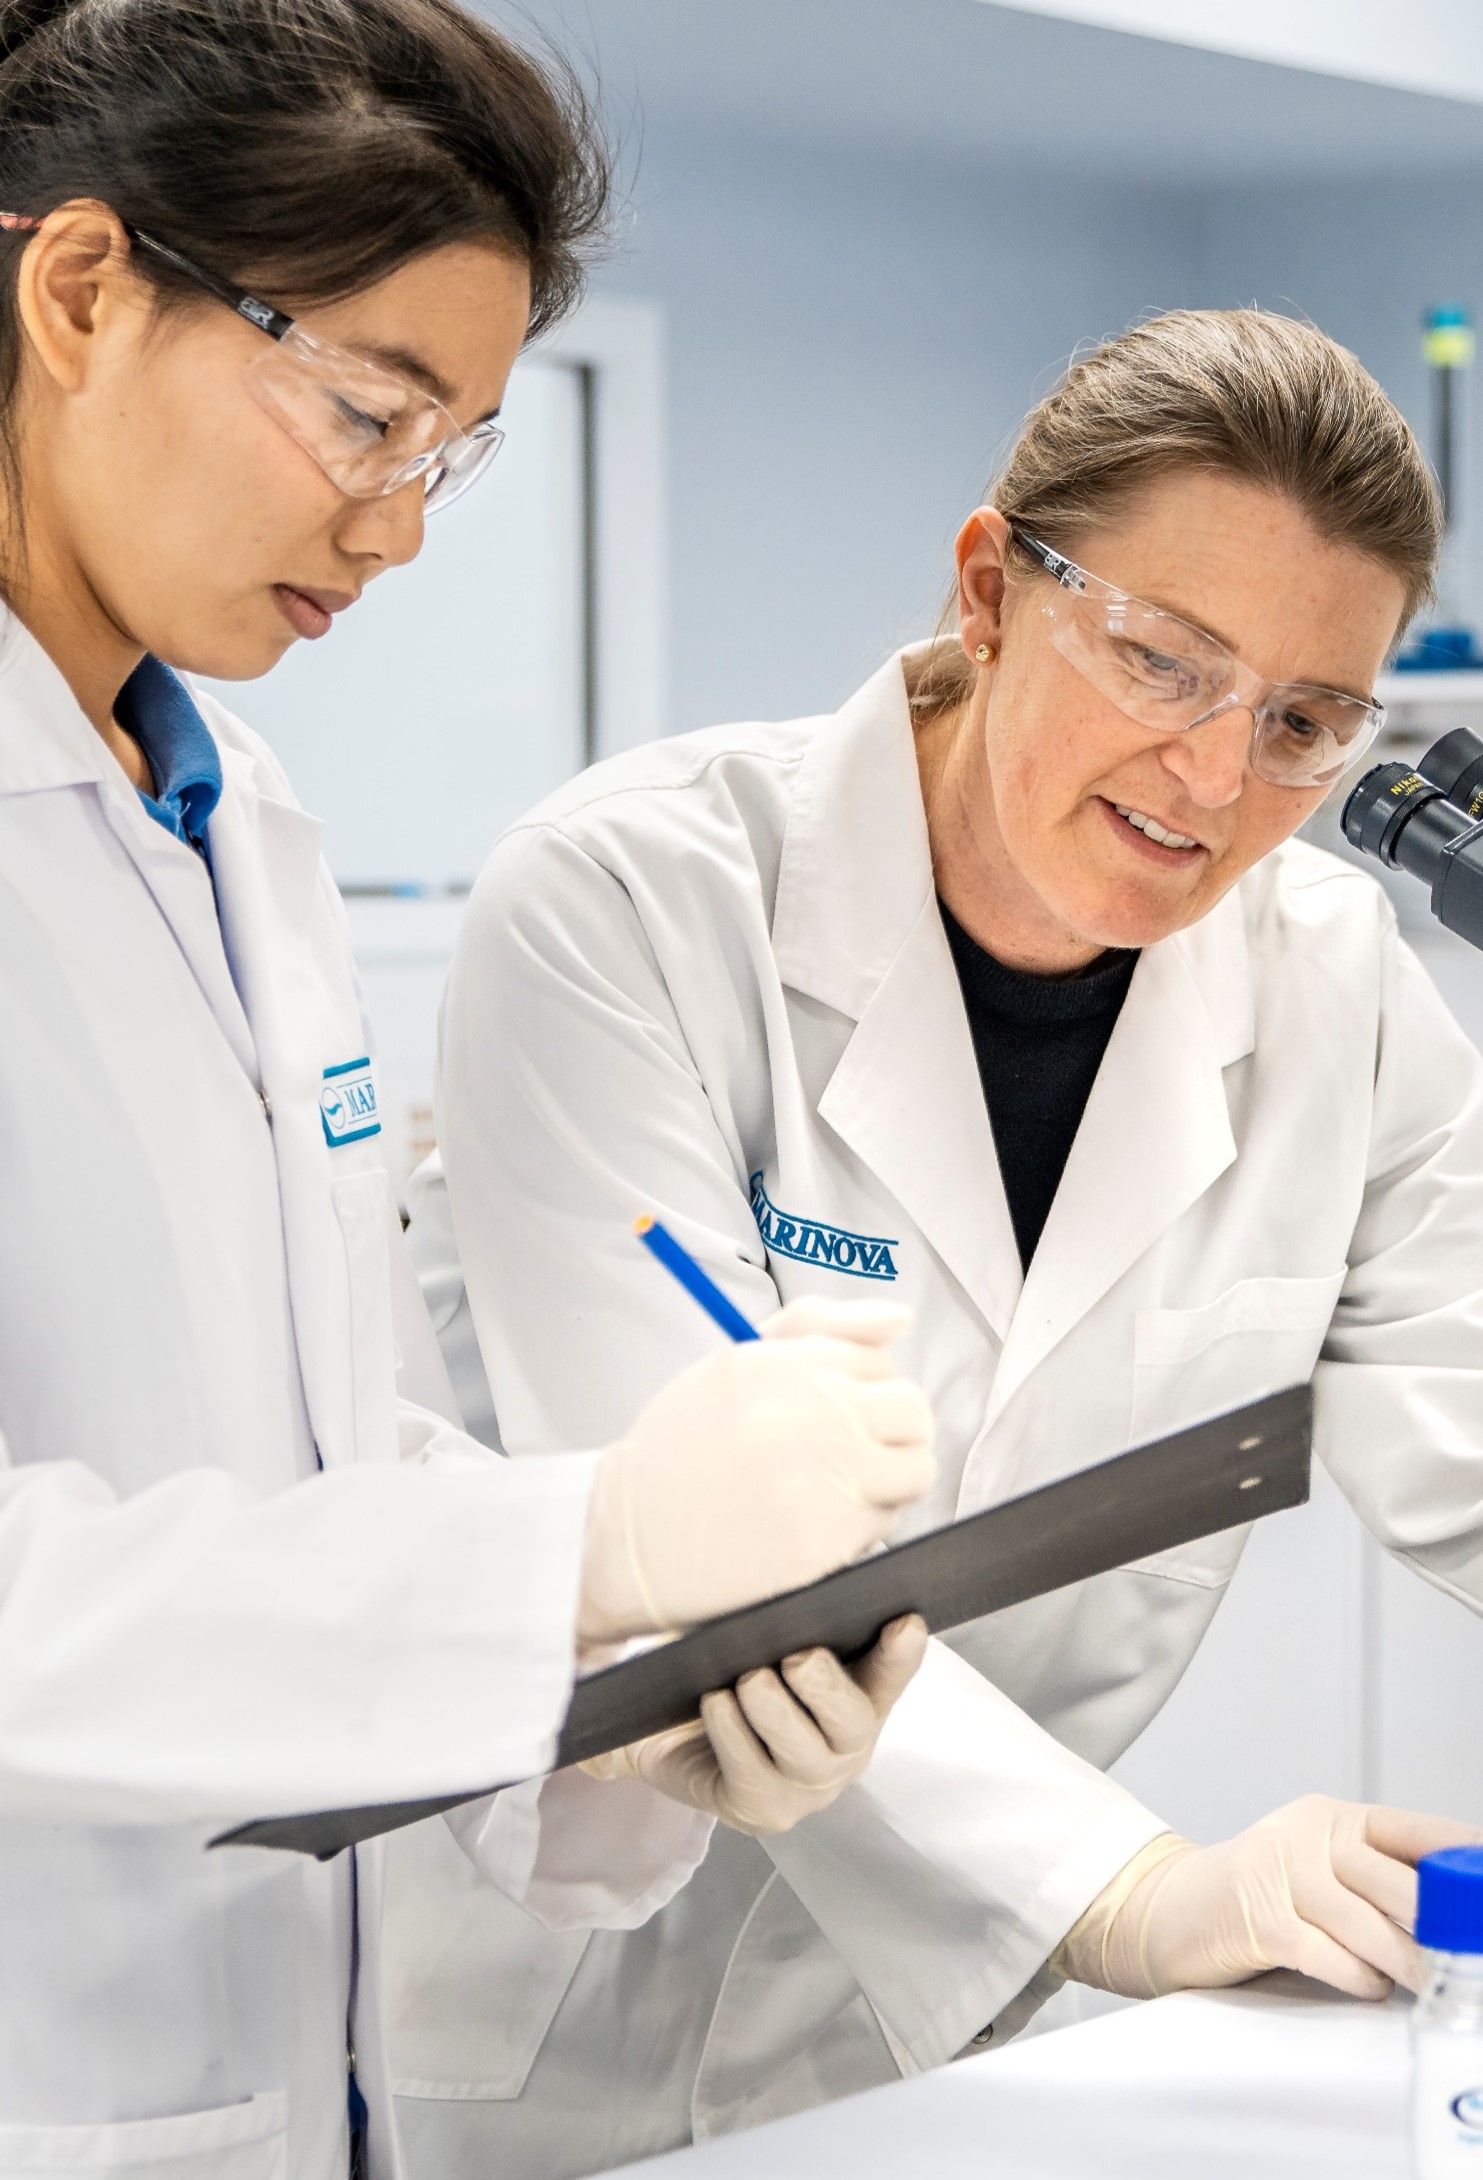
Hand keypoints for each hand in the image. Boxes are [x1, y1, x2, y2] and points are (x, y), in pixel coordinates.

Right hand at [579, 1296, 933, 1644]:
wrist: (630, 1535)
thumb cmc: (682, 1449)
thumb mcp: (734, 1364)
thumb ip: (820, 1327)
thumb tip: (900, 1318)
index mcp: (786, 1365)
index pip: (879, 1362)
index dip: (861, 1389)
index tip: (834, 1411)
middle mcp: (811, 1414)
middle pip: (912, 1412)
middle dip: (890, 1431)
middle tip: (850, 1452)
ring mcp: (824, 1480)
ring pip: (912, 1470)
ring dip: (883, 1481)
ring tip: (831, 1489)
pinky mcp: (827, 1542)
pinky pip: (885, 1524)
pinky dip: (859, 1527)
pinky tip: (812, 1524)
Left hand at [581, 1615, 927, 1835]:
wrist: (678, 1740)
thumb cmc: (738, 1679)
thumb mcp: (770, 1643)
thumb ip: (798, 1613)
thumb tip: (807, 1566)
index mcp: (859, 1697)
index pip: (891, 1673)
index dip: (902, 1653)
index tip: (906, 1623)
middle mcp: (843, 1747)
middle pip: (852, 1721)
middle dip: (826, 1687)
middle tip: (798, 1657)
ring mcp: (806, 1785)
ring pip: (802, 1751)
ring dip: (773, 1709)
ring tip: (749, 1679)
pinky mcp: (763, 1810)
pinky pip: (749, 1769)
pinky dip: (731, 1730)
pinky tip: (716, 1702)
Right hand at [1054, 1796, 1482, 2000]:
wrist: (1163, 1908)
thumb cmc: (1256, 1897)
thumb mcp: (1319, 1872)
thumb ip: (1377, 1885)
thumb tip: (1452, 1916)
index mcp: (1333, 1818)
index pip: (1416, 1832)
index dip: (1462, 1858)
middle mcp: (1310, 1835)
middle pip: (1402, 1883)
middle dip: (1444, 1926)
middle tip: (1466, 1951)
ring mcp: (1282, 1872)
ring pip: (1372, 1927)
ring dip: (1411, 1964)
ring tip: (1434, 1981)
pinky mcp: (1261, 1919)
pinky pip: (1332, 1957)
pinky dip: (1360, 1978)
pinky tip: (1369, 1984)